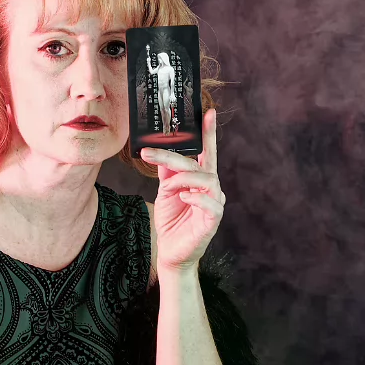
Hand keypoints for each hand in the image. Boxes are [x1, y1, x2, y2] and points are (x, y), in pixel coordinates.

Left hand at [140, 107, 225, 273]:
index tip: (208, 113)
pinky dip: (195, 198)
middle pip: (200, 165)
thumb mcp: (165, 192)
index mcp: (201, 180)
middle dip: (175, 157)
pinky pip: (211, 204)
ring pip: (208, 180)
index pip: (207, 153)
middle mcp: (211, 189)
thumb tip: (160, 151)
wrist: (170, 252)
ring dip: (184, 180)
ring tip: (168, 188)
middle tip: (149, 152)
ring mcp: (214, 204)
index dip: (209, 134)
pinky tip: (183, 198)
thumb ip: (167, 173)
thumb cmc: (171, 221)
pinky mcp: (213, 221)